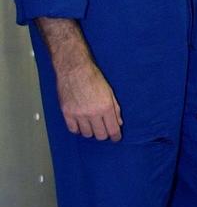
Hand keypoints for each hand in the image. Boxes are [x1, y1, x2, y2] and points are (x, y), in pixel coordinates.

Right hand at [35, 17, 121, 140]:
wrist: (74, 68)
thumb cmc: (93, 77)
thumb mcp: (110, 92)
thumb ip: (115, 108)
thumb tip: (119, 123)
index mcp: (105, 107)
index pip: (113, 130)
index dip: (116, 137)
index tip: (116, 138)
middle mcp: (92, 113)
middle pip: (100, 135)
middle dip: (104, 134)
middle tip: (104, 130)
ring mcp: (78, 114)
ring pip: (87, 134)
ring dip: (91, 131)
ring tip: (92, 124)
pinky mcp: (66, 113)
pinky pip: (73, 129)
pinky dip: (78, 129)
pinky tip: (81, 123)